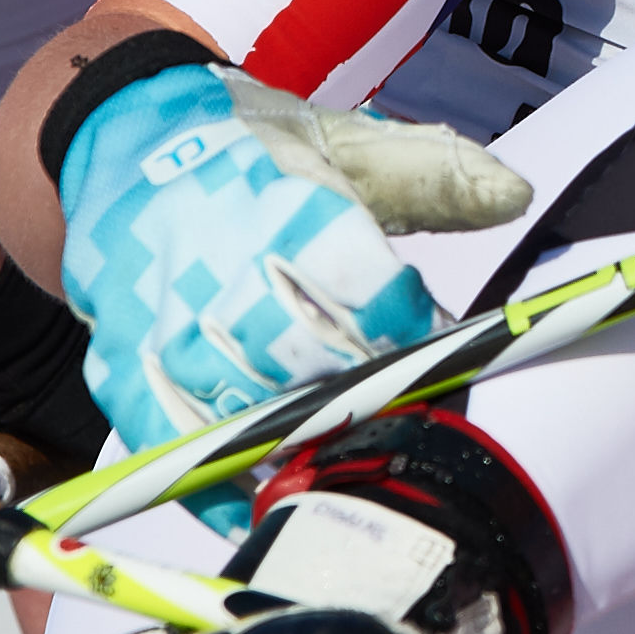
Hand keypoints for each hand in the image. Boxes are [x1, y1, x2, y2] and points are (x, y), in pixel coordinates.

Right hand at [53, 63, 529, 530]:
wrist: (124, 133)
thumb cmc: (247, 147)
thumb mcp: (342, 141)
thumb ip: (432, 174)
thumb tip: (514, 195)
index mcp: (278, 196)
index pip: (354, 277)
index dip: (406, 323)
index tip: (442, 343)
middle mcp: (212, 261)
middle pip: (300, 355)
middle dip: (366, 394)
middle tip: (408, 415)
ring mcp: (159, 319)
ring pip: (236, 407)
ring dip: (300, 444)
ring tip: (351, 460)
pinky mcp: (120, 360)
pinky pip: (163, 442)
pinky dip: (210, 484)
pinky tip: (260, 500)